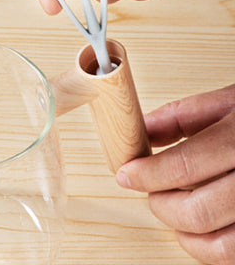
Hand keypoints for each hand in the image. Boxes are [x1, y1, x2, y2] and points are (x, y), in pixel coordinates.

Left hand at [116, 84, 234, 264]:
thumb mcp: (228, 101)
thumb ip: (180, 116)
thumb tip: (140, 131)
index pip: (186, 164)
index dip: (147, 174)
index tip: (126, 174)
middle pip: (198, 210)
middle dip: (161, 205)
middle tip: (150, 191)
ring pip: (221, 244)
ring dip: (183, 233)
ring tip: (172, 211)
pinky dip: (210, 249)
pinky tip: (200, 228)